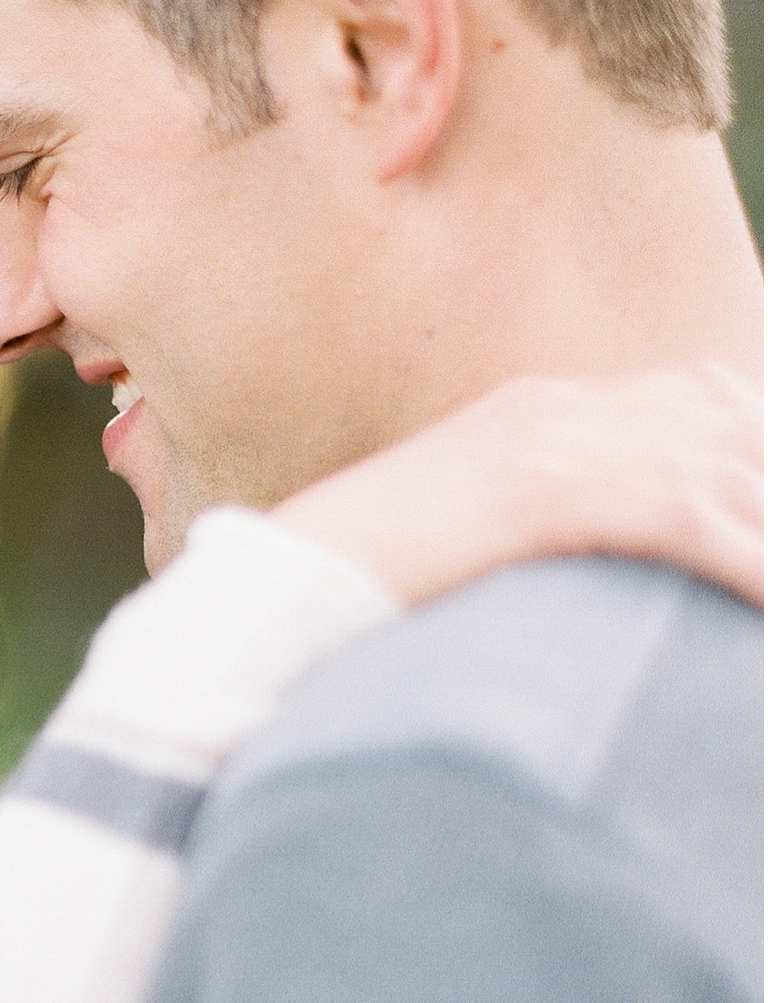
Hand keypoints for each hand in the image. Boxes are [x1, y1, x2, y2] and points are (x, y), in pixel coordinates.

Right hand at [275, 363, 763, 609]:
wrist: (283, 581)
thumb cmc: (350, 577)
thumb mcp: (453, 527)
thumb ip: (521, 516)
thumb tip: (557, 558)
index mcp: (536, 408)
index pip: (697, 396)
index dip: (757, 442)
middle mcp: (558, 410)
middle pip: (730, 426)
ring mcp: (555, 444)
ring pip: (728, 476)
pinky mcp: (552, 493)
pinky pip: (691, 522)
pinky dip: (747, 567)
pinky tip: (767, 605)